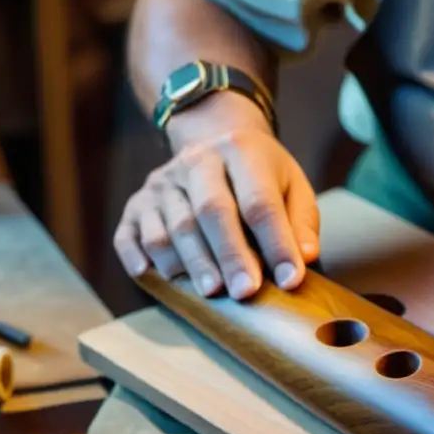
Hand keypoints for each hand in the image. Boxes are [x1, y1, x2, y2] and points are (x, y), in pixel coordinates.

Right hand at [113, 92, 318, 298]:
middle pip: (211, 210)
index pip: (260, 202)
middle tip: (245, 291)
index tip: (291, 280)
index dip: (276, 243)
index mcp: (241, 149)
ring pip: (172, 225)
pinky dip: (137, 255)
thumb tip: (304, 258)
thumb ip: (301, 222)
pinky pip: (129, 232)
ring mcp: (163, 181)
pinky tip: (150, 274)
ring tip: (211, 292)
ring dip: (191, 261)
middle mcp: (197, 160)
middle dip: (230, 254)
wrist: (214, 141)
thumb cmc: (262, 177)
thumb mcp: (292, 187)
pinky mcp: (137, 202)